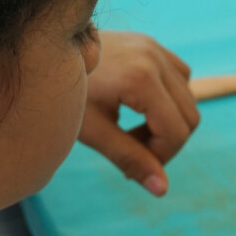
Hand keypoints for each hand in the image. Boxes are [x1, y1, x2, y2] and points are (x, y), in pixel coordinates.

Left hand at [79, 31, 199, 196]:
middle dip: (166, 142)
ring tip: (132, 131)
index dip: (161, 157)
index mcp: (141, 79)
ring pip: (188, 99)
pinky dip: (169, 101)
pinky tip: (140, 110)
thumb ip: (130, 159)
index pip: (176, 132)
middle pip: (189, 117)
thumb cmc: (66, 96)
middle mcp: (154, 58)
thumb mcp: (94, 132)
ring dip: (169, 122)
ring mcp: (155, 48)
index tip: (133, 164)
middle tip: (132, 149)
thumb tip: (162, 190)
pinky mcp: (152, 45)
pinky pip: (180, 79)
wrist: (46, 54)